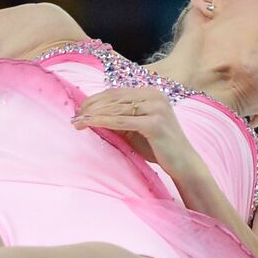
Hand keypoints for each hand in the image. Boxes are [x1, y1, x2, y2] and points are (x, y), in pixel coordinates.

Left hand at [70, 87, 204, 178]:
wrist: (184, 164)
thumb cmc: (159, 149)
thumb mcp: (136, 130)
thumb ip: (119, 120)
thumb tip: (91, 116)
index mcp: (151, 93)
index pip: (116, 92)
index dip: (95, 100)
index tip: (79, 110)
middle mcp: (154, 95)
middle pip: (114, 97)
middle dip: (91, 106)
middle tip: (74, 116)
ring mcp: (156, 107)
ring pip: (116, 108)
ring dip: (93, 114)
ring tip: (77, 122)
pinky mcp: (155, 123)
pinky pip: (122, 121)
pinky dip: (102, 122)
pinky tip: (89, 124)